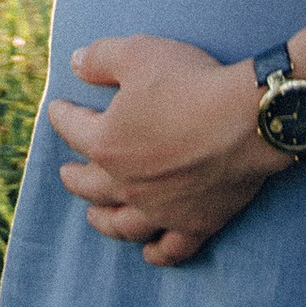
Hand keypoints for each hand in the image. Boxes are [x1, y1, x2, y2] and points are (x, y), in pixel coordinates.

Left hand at [49, 33, 285, 264]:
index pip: (72, 130)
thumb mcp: (138, 53)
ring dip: (103, 220)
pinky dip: (156, 253)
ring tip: (94, 216)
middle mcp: (126, 184)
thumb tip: (73, 63)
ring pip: (122, 224)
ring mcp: (160, 210)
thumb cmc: (190, 83)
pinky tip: (148, 252)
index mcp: (106, 143)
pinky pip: (171, 248)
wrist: (247, 119)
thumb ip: (99, 58)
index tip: (59, 110)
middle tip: (66, 173)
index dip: (62, 116)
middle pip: (89, 185)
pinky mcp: (195, 223)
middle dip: (73, 177)